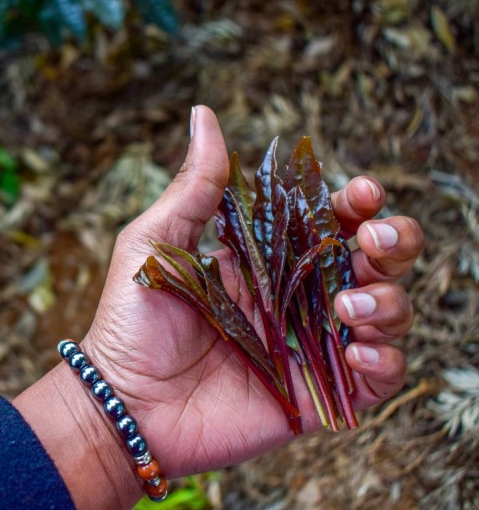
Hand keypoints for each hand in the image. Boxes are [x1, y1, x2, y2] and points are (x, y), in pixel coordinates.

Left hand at [15, 106, 422, 508]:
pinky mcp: (316, 393)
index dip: (356, 203)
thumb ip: (194, 185)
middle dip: (393, 241)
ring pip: (387, 311)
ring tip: (348, 306)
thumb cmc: (130, 319)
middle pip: (374, 259)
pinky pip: (377, 377)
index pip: (329, 221)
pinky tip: (356, 350)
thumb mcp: (156, 242)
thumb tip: (205, 114)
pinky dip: (384, 360)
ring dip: (388, 299)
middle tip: (374, 239)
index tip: (361, 192)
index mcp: (264, 257)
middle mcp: (295, 297)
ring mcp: (309, 345)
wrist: (122, 402)